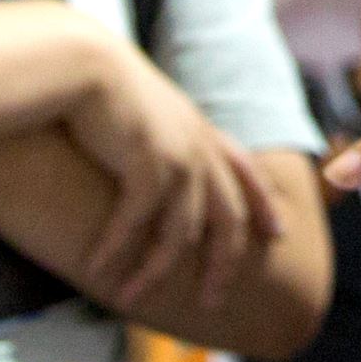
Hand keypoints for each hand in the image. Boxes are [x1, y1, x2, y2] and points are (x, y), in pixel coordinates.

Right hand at [55, 44, 287, 310]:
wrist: (82, 61)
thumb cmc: (102, 82)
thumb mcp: (147, 107)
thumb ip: (161, 133)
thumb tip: (153, 153)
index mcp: (202, 131)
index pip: (246, 172)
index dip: (263, 204)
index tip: (278, 234)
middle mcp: (199, 148)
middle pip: (226, 219)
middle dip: (223, 264)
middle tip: (213, 300)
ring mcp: (179, 159)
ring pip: (178, 234)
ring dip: (152, 271)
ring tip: (131, 298)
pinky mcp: (147, 167)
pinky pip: (135, 225)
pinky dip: (116, 250)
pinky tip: (96, 271)